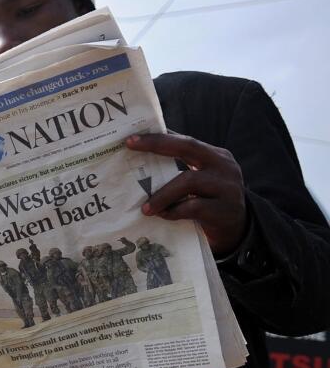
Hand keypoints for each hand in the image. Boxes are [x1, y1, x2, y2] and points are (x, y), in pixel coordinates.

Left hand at [126, 133, 247, 255]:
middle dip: (157, 145)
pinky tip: (162, 216)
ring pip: (189, 180)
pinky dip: (174, 211)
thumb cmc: (209, 202)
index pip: (185, 140)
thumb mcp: (199, 181)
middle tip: (130, 148)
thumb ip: (180, 169)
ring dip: (162, 194)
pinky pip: (193, 207)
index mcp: (216, 156)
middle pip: (189, 147)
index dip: (159, 137)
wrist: (236, 230)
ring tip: (145, 208)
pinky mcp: (224, 210)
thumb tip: (141, 160)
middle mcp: (223, 166)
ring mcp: (226, 187)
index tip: (131, 138)